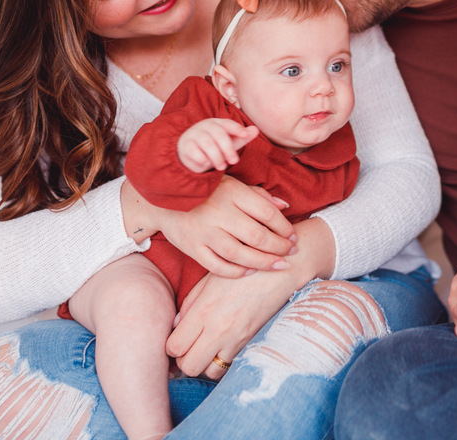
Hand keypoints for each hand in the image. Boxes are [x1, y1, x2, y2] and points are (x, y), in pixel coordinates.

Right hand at [122, 177, 296, 277]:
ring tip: (279, 265)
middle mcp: (218, 213)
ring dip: (264, 262)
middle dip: (279, 247)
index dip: (284, 227)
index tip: (293, 235)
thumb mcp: (231, 184)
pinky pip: (217, 266)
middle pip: (257, 236)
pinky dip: (236, 272)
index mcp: (231, 192)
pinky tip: (251, 271)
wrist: (163, 198)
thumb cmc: (205, 190)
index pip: (266, 213)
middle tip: (291, 252)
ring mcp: (204, 232)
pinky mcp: (192, 248)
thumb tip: (285, 206)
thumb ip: (258, 195)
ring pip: (240, 254)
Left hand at [166, 217, 335, 378]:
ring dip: (205, 363)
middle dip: (185, 360)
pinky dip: (223, 361)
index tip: (178, 338)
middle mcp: (218, 329)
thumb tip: (178, 325)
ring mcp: (236, 339)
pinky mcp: (252, 342)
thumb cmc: (245, 267)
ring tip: (207, 349)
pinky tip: (224, 347)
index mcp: (203, 310)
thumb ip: (191, 303)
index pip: (174, 347)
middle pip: (188, 366)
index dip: (172, 346)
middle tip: (189, 347)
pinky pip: (230, 365)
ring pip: (209, 372)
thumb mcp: (211, 277)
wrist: (283, 269)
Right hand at [177, 118, 258, 172]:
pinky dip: (203, 160)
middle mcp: (205, 126)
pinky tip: (206, 164)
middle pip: (219, 135)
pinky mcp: (185, 145)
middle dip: (228, 149)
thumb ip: (242, 137)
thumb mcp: (229, 143)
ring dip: (217, 157)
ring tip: (222, 168)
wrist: (192, 156)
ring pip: (208, 144)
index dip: (236, 128)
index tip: (245, 135)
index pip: (228, 123)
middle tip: (234, 162)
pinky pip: (195, 152)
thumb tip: (256, 129)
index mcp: (217, 123)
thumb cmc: (214, 148)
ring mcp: (194, 134)